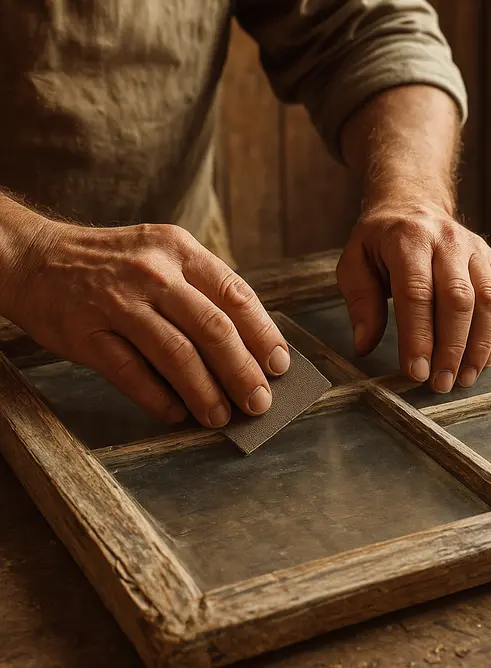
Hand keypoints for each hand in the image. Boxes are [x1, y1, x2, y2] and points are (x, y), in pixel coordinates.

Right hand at [4, 218, 289, 427]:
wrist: (33, 258)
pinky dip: (159, 399)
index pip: (236, 295)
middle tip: (260, 403)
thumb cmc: (113, 266)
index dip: (264, 335)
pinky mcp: (85, 332)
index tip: (280, 366)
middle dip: (243, 372)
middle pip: (213, 329)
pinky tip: (177, 413)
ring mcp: (117, 301)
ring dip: (206, 393)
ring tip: (221, 418)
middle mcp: (153, 272)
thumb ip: (201, 294)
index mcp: (180, 250)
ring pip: (176, 354)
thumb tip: (249, 350)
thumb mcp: (162, 257)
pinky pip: (132, 373)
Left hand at [336, 202, 490, 391]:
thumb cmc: (380, 242)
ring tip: (465, 379)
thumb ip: (361, 303)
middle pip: (459, 299)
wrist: (414, 204)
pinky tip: (486, 359)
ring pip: (489, 300)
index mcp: (408, 239)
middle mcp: (448, 241)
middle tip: (440, 384)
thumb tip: (364, 346)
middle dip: (451, 348)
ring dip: (480, 345)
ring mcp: (476, 250)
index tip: (416, 373)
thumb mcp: (354, 263)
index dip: (419, 337)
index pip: (417, 293)